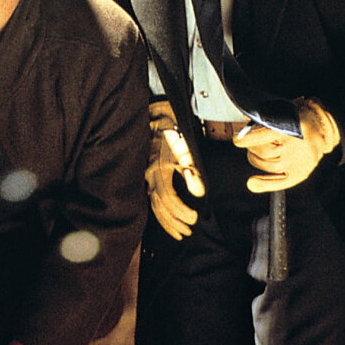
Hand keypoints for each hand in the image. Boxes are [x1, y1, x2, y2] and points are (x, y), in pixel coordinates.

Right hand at [145, 101, 205, 239]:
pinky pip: (150, 196)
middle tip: (187, 231)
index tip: (193, 219)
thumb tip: (199, 192)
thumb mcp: (183, 143)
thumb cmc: (169, 125)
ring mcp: (145, 173)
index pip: (167, 198)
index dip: (180, 211)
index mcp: (158, 168)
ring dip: (165, 219)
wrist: (152, 112)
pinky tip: (164, 217)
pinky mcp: (146, 172)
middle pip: (159, 206)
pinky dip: (158, 210)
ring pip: (153, 203)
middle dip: (173, 221)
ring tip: (178, 232)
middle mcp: (149, 174)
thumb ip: (190, 167)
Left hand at [234, 97, 340, 192]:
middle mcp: (295, 147)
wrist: (325, 129)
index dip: (246, 139)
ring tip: (254, 153)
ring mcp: (298, 162)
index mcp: (290, 129)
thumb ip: (265, 115)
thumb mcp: (285, 110)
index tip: (236, 139)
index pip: (262, 137)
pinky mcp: (300, 173)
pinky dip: (265, 184)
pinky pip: (280, 182)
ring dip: (255, 159)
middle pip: (263, 152)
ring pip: (268, 165)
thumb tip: (244, 117)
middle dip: (250, 147)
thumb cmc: (301, 118)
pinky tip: (252, 183)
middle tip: (248, 143)